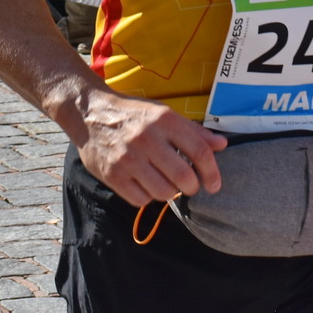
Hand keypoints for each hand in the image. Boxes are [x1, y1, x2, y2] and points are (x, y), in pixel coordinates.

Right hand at [74, 90, 227, 206]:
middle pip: (183, 176)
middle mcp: (147, 139)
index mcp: (164, 120)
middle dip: (192, 187)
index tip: (215, 185)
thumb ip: (194, 132)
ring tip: (167, 183)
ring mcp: (128, 158)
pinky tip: (147, 185)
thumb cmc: (134, 114)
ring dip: (171, 193)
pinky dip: (148, 197)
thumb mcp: (164, 114)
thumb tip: (222, 145)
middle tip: (190, 186)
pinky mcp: (112, 175)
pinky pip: (141, 199)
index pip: (199, 151)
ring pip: (163, 192)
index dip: (212, 172)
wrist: (90, 113)